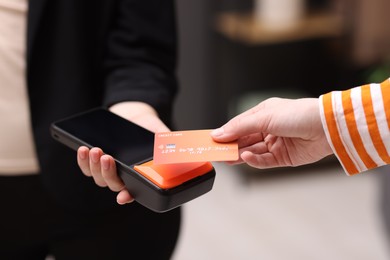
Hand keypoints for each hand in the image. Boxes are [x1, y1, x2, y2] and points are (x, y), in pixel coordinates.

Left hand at [77, 102, 169, 203]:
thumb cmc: (149, 127)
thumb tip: (174, 151)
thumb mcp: (161, 133)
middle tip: (108, 157)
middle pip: (113, 184)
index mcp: (140, 173)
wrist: (134, 114)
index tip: (123, 197)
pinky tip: (84, 149)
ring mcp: (109, 169)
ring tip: (96, 150)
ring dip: (94, 166)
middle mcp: (123, 175)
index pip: (134, 190)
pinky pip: (86, 167)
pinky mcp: (96, 160)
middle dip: (108, 173)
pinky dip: (83, 160)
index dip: (128, 196)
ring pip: (98, 177)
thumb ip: (168, 143)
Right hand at [211, 98, 332, 168]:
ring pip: (252, 151)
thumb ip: (240, 127)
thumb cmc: (299, 114)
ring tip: (228, 158)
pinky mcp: (284, 157)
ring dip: (240, 155)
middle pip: (244, 140)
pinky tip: (246, 158)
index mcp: (263, 114)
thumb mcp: (264, 117)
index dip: (226, 133)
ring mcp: (276, 143)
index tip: (212, 140)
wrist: (326, 127)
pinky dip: (254, 160)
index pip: (239, 125)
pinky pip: (264, 161)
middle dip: (231, 146)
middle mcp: (269, 129)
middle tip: (216, 153)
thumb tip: (219, 133)